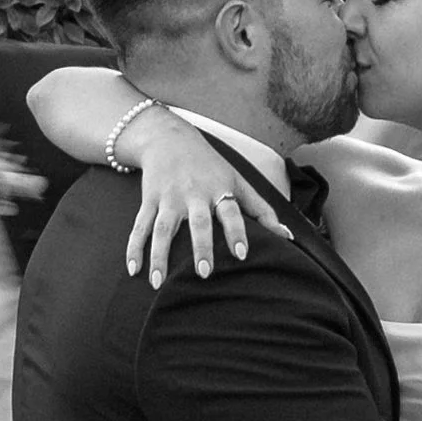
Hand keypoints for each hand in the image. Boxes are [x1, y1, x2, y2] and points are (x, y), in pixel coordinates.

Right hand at [125, 110, 290, 288]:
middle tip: (204, 273)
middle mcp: (194, 194)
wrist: (169, 137)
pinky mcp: (149, 200)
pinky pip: (140, 227)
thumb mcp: (238, 181)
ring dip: (159, 256)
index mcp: (219, 190)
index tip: (242, 254)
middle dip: (201, 246)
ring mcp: (169, 198)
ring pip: (162, 230)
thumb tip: (288, 236)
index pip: (231, 212)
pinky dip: (134, 248)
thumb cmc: (210, 165)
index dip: (237, 232)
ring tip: (158, 282)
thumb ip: (261, 209)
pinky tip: (133, 269)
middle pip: (198, 223)